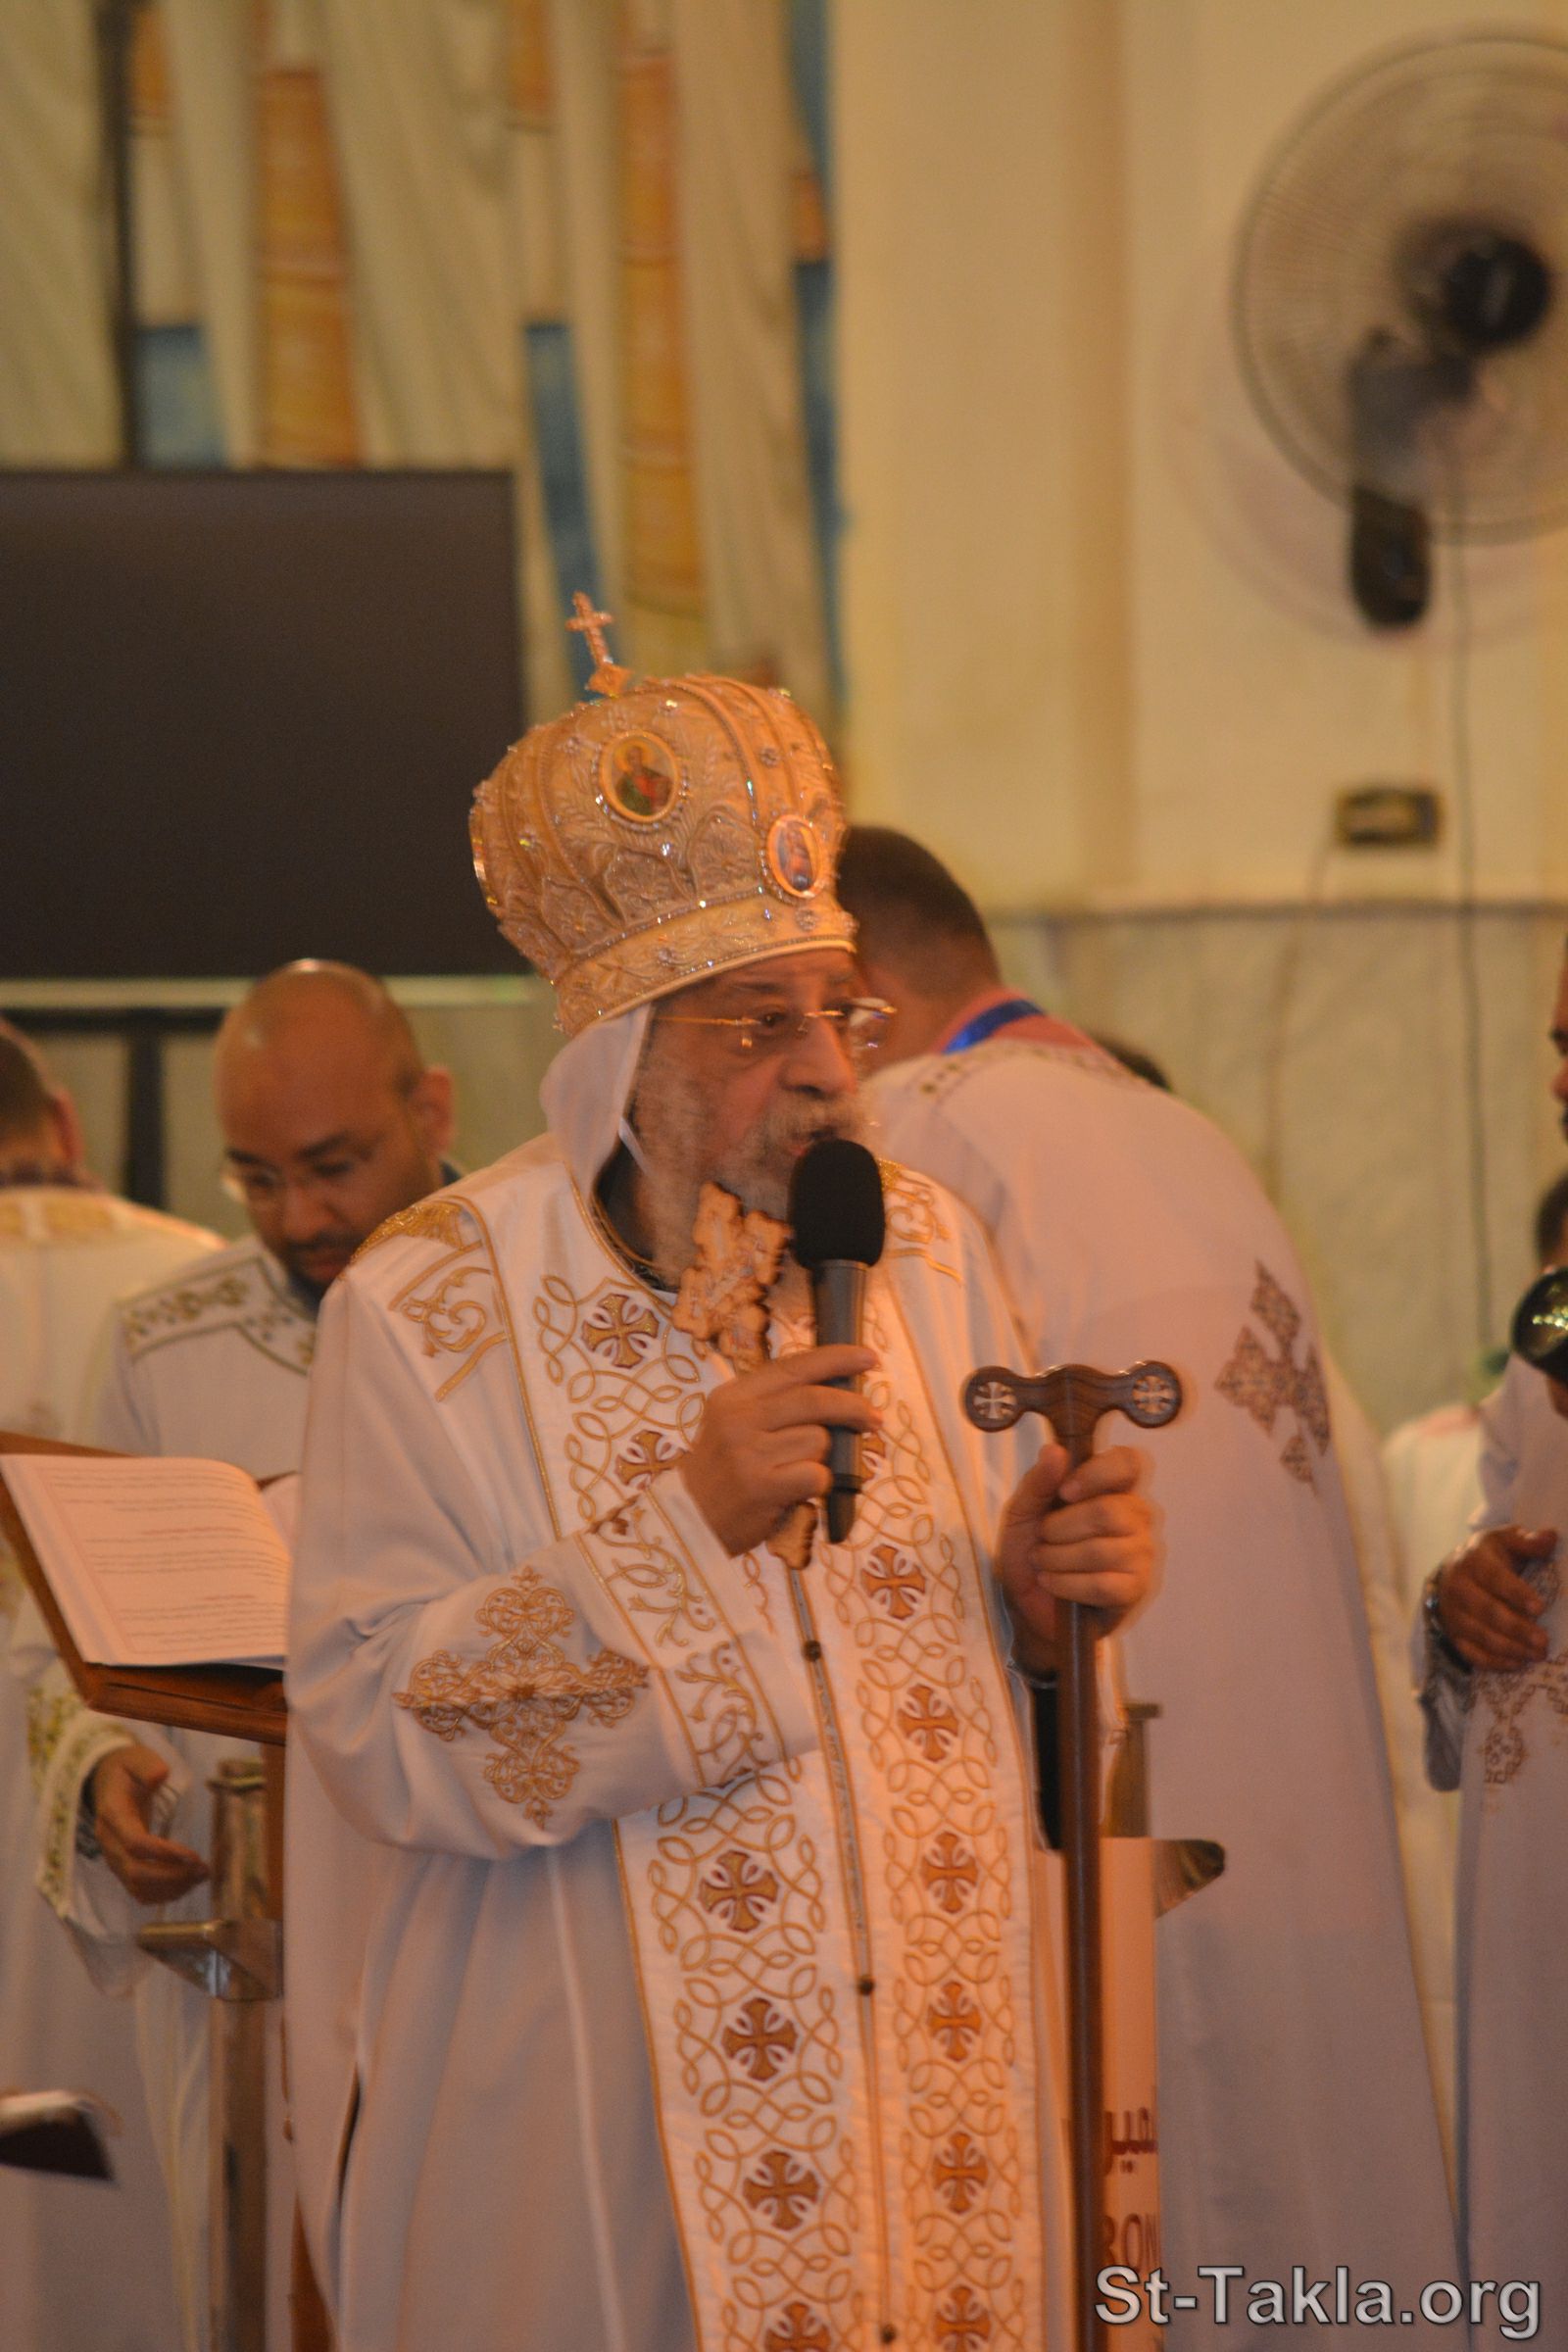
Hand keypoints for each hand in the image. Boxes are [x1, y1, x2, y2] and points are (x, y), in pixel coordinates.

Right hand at [89, 1745, 208, 1906]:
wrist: (107, 1783)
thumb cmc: (127, 1770)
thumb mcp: (135, 1757)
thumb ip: (146, 1765)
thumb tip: (159, 1776)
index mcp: (112, 1815)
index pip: (135, 1843)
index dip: (163, 1853)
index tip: (194, 1856)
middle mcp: (109, 1842)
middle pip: (135, 1872)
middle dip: (172, 1876)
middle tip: (204, 1870)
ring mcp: (113, 1858)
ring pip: (137, 1886)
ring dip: (171, 1888)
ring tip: (201, 1877)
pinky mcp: (122, 1867)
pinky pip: (138, 1891)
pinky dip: (162, 1894)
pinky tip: (187, 1885)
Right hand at [680, 1344, 880, 1555]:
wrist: (688, 1519)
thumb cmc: (723, 1470)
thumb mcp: (734, 1422)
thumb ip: (775, 1403)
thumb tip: (837, 1389)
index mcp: (735, 1396)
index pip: (794, 1367)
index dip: (836, 1359)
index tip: (868, 1358)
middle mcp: (739, 1418)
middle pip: (814, 1400)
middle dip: (852, 1407)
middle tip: (874, 1418)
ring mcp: (749, 1452)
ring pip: (818, 1441)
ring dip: (821, 1458)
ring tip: (797, 1471)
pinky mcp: (761, 1486)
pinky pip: (816, 1475)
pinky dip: (817, 1484)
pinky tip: (797, 1490)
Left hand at [995, 1442, 1152, 1676]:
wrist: (1028, 1606)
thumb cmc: (1031, 1552)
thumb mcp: (1021, 1513)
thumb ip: (1037, 1482)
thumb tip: (1055, 1451)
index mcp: (1111, 1488)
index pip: (1127, 1463)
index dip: (1098, 1473)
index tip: (1065, 1491)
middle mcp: (1135, 1516)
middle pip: (1107, 1511)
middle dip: (1060, 1529)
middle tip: (1043, 1540)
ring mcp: (1140, 1553)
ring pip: (1101, 1549)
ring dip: (1058, 1559)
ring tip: (1045, 1563)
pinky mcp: (1135, 1588)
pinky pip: (1102, 1584)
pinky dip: (1067, 1584)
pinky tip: (1054, 1583)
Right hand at [1436, 1526, 1555, 1670]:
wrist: (1453, 1572)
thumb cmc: (1489, 1556)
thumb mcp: (1506, 1541)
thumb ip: (1528, 1541)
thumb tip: (1549, 1537)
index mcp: (1473, 1561)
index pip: (1494, 1578)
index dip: (1516, 1594)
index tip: (1540, 1608)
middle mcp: (1458, 1588)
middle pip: (1486, 1611)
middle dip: (1516, 1628)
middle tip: (1543, 1641)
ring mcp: (1453, 1614)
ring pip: (1480, 1635)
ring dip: (1510, 1648)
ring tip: (1538, 1655)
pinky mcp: (1453, 1634)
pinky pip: (1471, 1653)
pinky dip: (1494, 1662)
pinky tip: (1517, 1663)